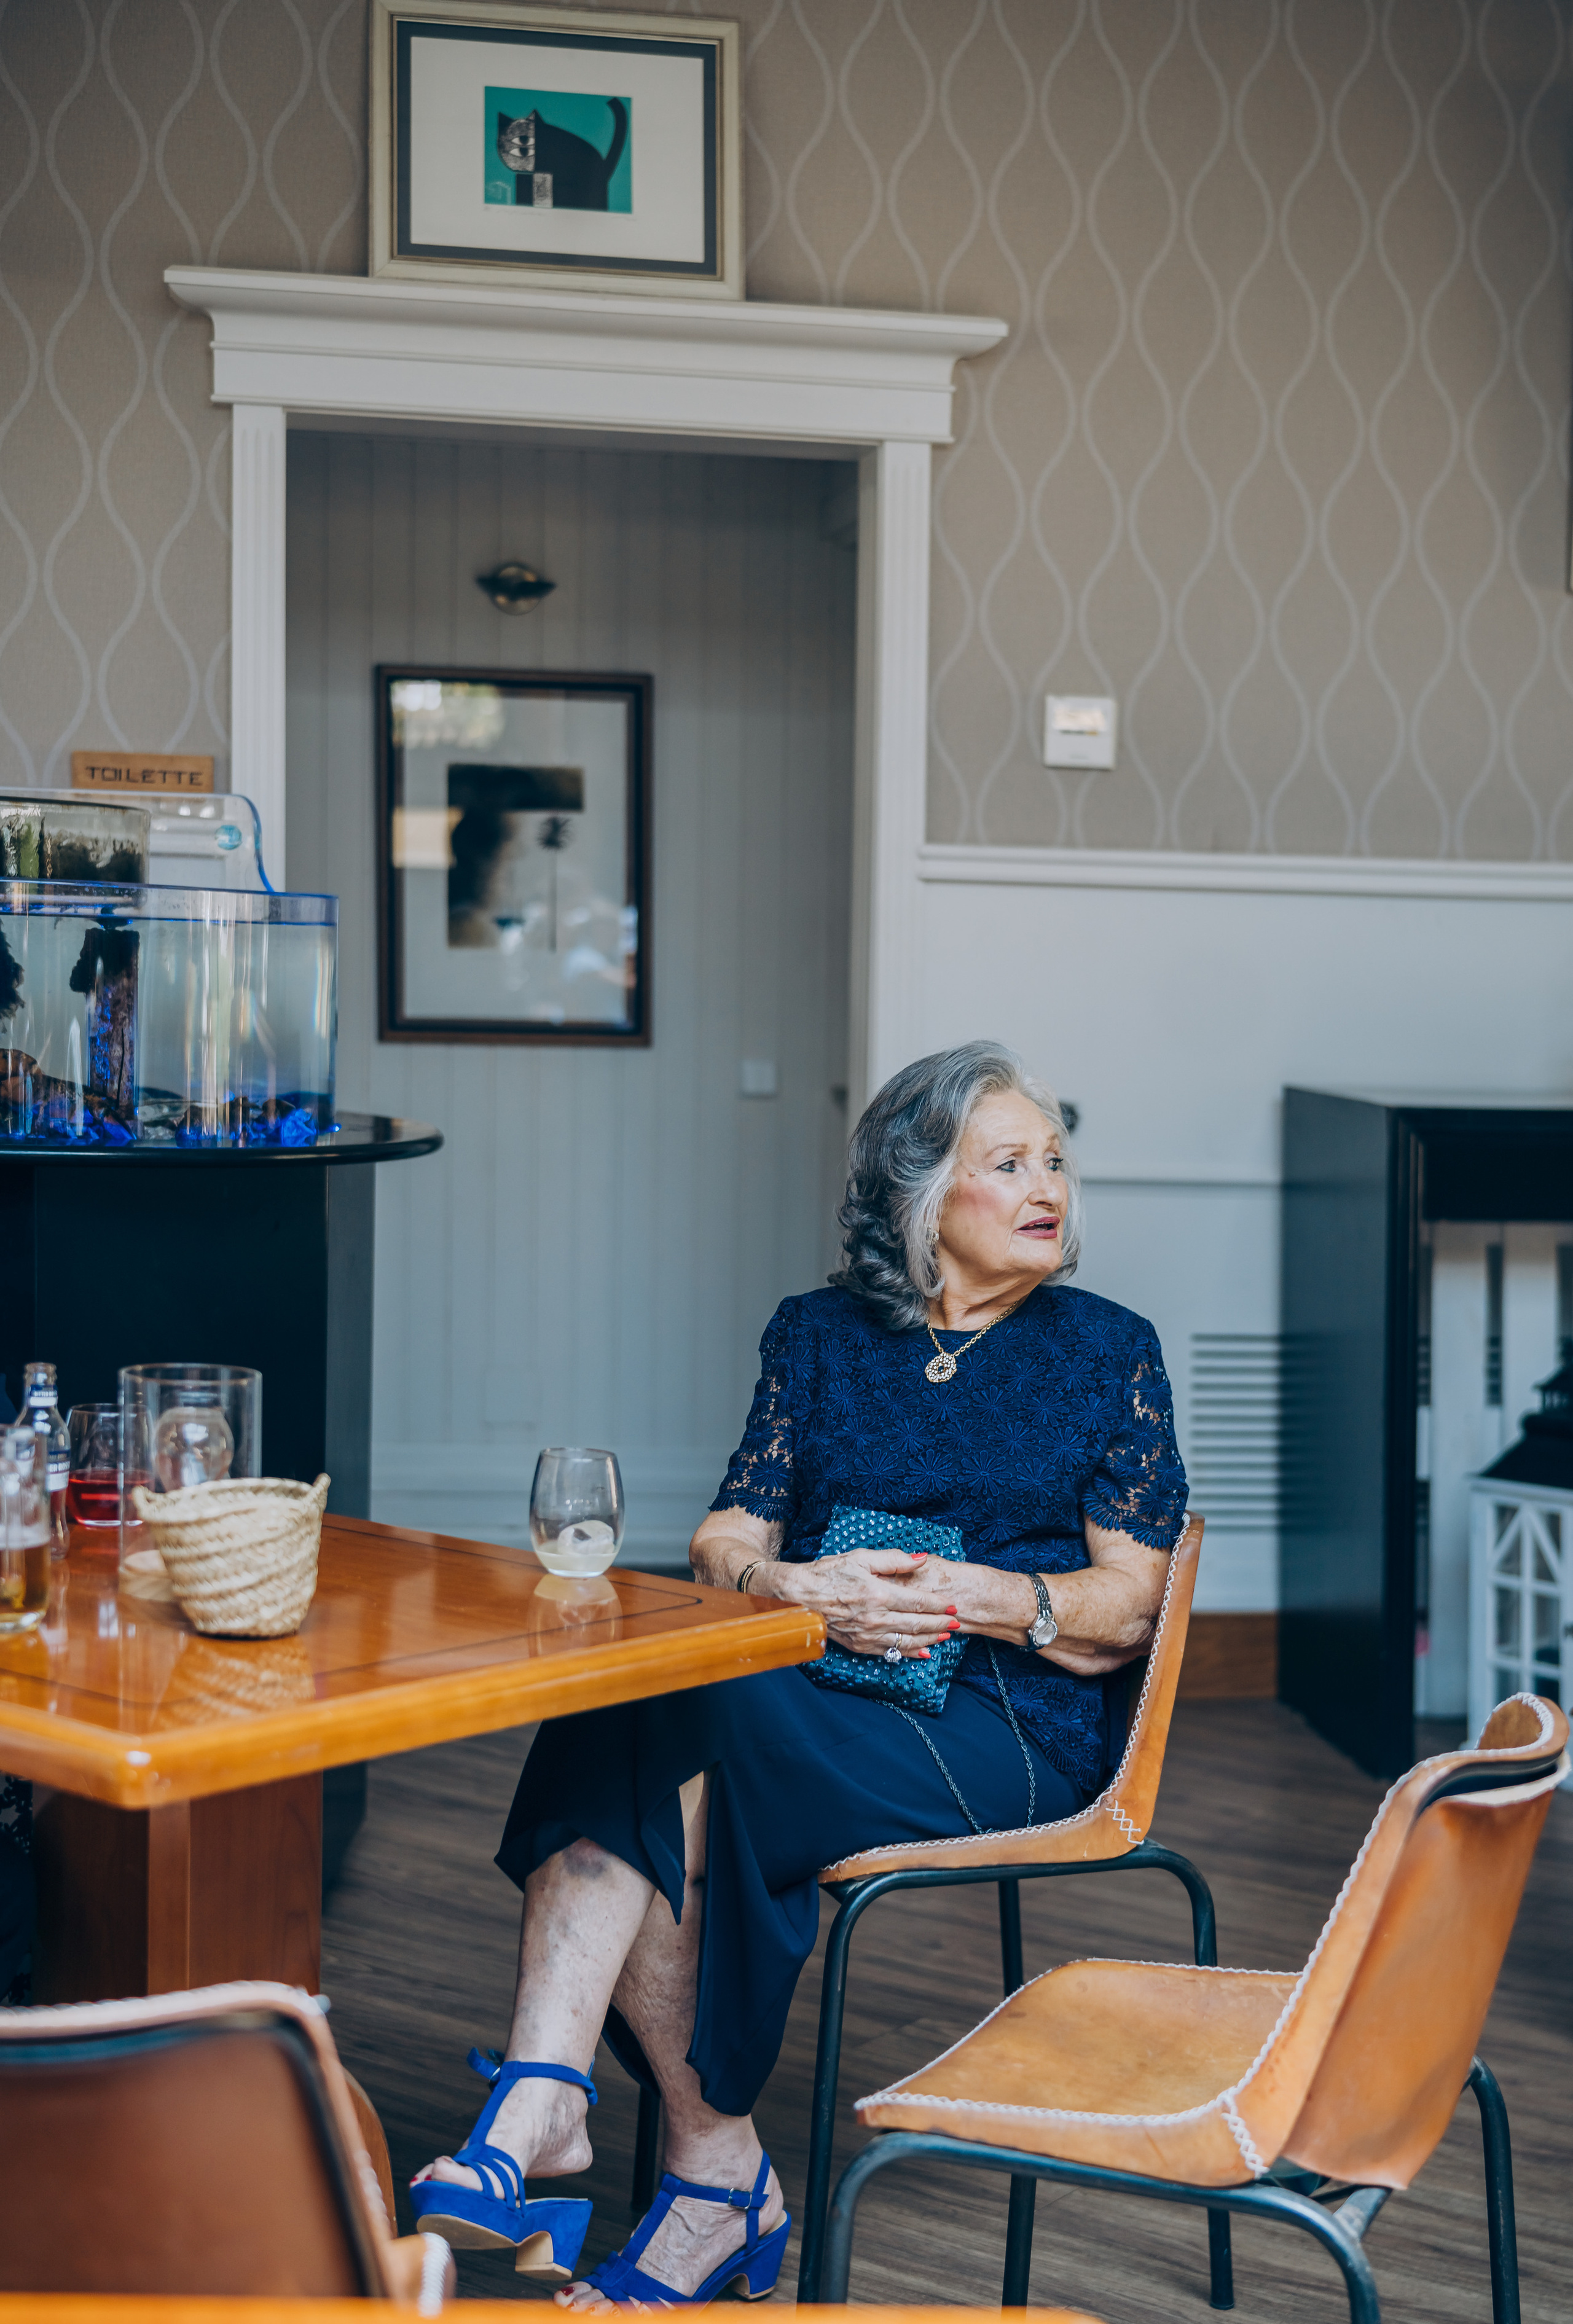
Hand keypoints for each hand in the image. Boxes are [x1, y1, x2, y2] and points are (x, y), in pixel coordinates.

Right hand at [774, 1548, 961, 1658]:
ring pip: (907, 1641)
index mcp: (878, 1593)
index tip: (952, 1605)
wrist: (798, 1596)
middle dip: (940, 1624)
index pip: (918, 1602)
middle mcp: (875, 1618)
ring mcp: (867, 1634)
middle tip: (956, 1622)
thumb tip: (921, 1559)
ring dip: (929, 1640)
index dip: (938, 1605)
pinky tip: (922, 1653)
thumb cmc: (829, 1573)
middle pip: (917, 1624)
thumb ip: (893, 1560)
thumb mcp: (861, 1558)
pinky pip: (890, 1652)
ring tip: (945, 1636)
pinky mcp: (859, 1645)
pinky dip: (909, 1653)